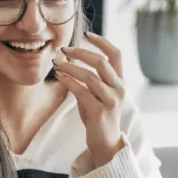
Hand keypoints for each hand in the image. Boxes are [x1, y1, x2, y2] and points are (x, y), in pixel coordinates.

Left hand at [53, 32, 126, 167]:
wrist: (105, 142)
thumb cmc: (98, 116)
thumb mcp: (96, 94)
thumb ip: (90, 78)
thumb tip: (69, 61)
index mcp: (120, 82)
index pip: (116, 54)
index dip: (102, 42)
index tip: (86, 34)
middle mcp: (119, 89)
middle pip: (102, 62)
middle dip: (81, 53)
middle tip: (64, 50)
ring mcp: (111, 101)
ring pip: (90, 77)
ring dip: (71, 68)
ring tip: (57, 64)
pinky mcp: (100, 112)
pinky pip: (82, 92)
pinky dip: (69, 82)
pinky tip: (60, 77)